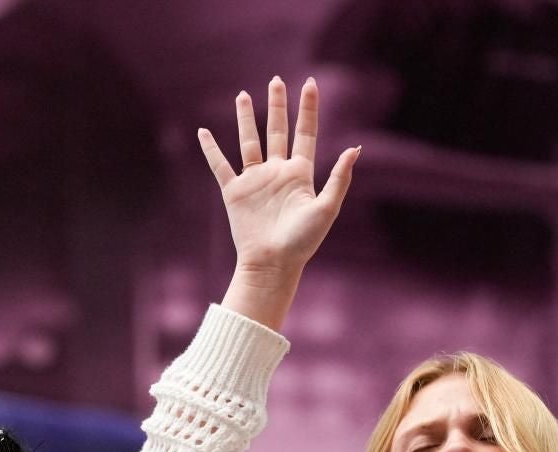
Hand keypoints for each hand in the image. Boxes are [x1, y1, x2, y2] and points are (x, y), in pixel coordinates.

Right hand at [201, 77, 357, 293]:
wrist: (272, 263)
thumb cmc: (302, 241)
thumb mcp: (327, 208)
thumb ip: (339, 178)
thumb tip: (354, 149)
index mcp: (300, 174)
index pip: (305, 133)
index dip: (307, 108)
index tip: (309, 84)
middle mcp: (277, 172)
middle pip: (276, 130)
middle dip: (276, 106)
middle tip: (276, 80)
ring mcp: (254, 181)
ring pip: (249, 141)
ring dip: (245, 118)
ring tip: (242, 95)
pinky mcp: (234, 192)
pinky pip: (220, 165)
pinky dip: (211, 149)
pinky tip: (203, 132)